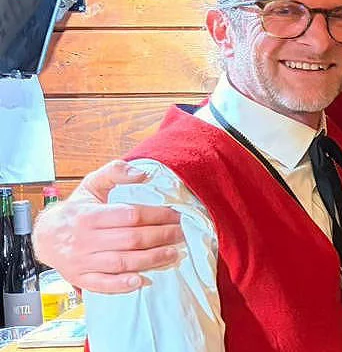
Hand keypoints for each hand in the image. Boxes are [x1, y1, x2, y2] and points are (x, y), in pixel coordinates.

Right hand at [34, 161, 183, 292]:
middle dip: (161, 236)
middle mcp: (84, 239)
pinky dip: (121, 284)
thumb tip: (142, 173)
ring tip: (173, 254)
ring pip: (121, 262)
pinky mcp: (80, 278)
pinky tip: (141, 281)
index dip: (157, 215)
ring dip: (150, 259)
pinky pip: (101, 284)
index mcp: (88, 215)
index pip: (130, 215)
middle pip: (130, 239)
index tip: (176, 215)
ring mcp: (81, 260)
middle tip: (181, 234)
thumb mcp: (91, 185)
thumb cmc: (76, 209)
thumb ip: (115, 172)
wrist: (43, 236)